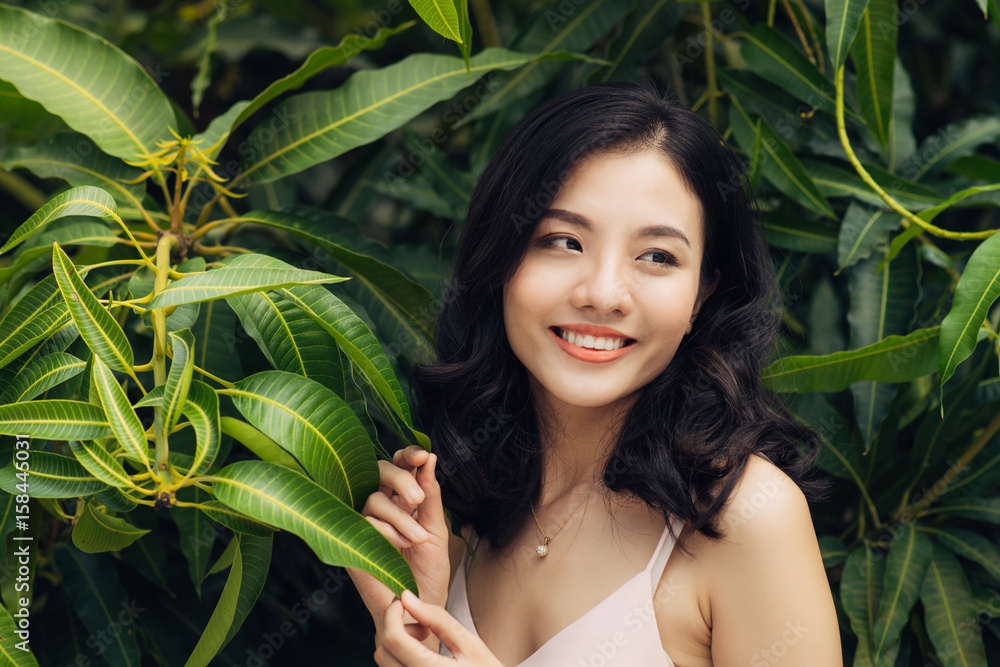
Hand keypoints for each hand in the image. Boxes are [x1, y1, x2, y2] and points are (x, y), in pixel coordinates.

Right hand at [347, 447, 450, 634]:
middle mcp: (380, 506)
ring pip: (373, 499)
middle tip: (418, 499)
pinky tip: (401, 546)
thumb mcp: (436, 528)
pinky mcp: (352, 542)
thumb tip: (429, 458)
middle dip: (401, 479)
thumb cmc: (429, 570)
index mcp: (402, 498)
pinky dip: (387, 530)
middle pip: (380, 472)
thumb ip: (431, 495)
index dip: (408, 455)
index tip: (423, 456)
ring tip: (418, 538)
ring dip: (400, 516)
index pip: (399, 465)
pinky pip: (364, 522)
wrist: (420, 607)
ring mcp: (364, 523)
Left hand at [374, 590, 503, 665]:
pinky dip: (397, 656)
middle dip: (393, 626)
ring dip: (394, 642)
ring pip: (383, 662)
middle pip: (381, 650)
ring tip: (423, 639)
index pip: (393, 637)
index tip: (403, 600)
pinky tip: (419, 653)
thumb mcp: (470, 644)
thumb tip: (407, 597)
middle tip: (421, 622)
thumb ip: (438, 619)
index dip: (392, 612)